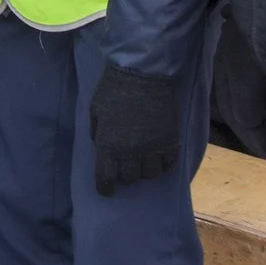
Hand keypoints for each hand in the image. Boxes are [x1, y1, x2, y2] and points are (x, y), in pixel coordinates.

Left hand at [88, 67, 181, 195]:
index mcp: (109, 145)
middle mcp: (130, 151)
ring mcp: (152, 147)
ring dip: (144, 171)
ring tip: (143, 162)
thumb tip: (102, 148)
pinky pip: (168, 164)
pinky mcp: (170, 140)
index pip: (106, 179)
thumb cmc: (114, 89)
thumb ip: (98, 133)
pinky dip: (163, 165)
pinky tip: (159, 159)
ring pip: (150, 174)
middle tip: (125, 168)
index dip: (105, 188)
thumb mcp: (96, 110)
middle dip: (124, 176)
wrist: (144, 74)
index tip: (107, 190)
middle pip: (129, 179)